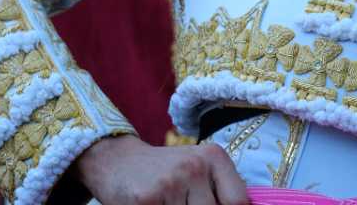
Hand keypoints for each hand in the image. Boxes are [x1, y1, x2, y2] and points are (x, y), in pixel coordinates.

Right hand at [75, 133, 249, 204]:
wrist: (117, 162)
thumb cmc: (166, 171)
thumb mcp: (198, 169)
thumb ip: (220, 190)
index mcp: (213, 157)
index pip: (238, 201)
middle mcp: (194, 166)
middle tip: (184, 203)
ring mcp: (170, 183)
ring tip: (168, 203)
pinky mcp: (146, 200)